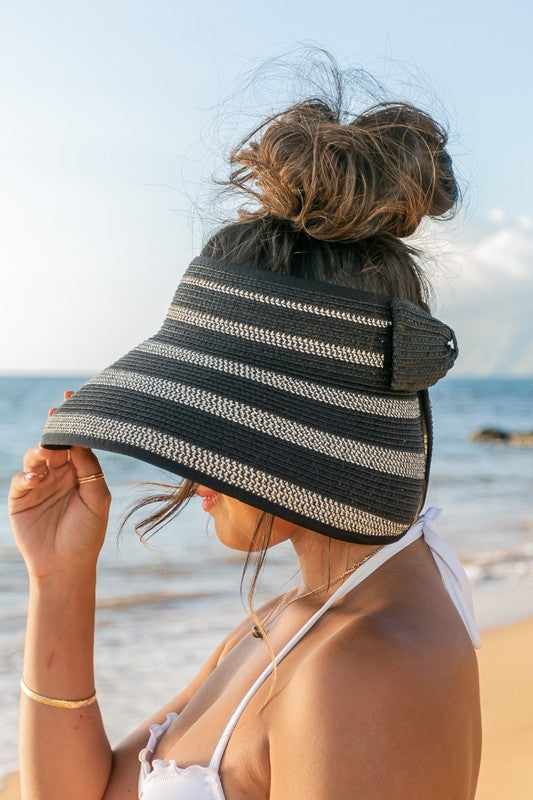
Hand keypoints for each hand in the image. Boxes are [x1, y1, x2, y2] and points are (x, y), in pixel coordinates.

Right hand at [8, 391, 111, 578]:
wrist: (66, 567)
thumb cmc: (88, 534)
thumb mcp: (97, 499)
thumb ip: (90, 469)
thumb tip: (82, 440)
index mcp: (80, 471)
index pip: (78, 441)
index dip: (75, 421)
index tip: (73, 397)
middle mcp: (59, 474)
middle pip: (55, 443)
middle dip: (55, 429)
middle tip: (57, 416)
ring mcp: (39, 484)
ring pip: (36, 456)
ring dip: (41, 451)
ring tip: (48, 455)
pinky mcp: (21, 498)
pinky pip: (21, 479)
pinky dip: (27, 475)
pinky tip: (36, 478)